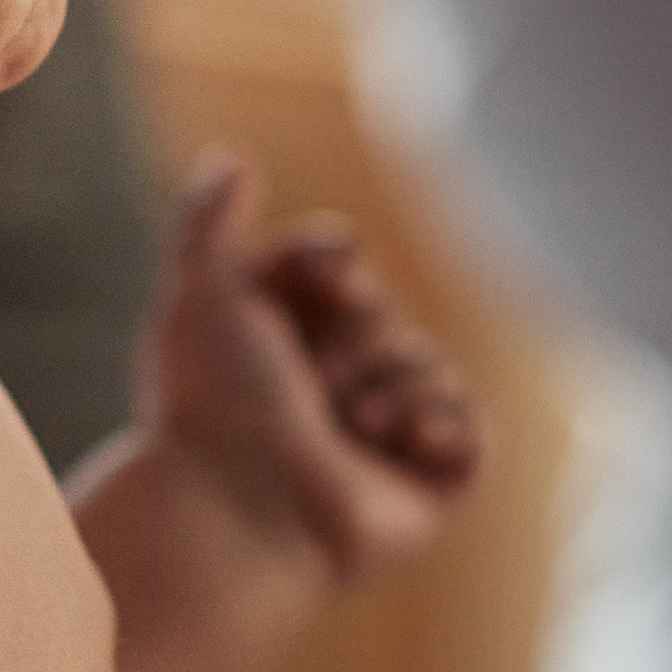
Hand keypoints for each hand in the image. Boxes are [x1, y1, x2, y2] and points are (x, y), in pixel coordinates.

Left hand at [141, 152, 480, 586]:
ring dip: (391, 383)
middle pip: (387, 312)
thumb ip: (209, 223)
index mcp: (276, 345)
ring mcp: (380, 442)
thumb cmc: (209, 404)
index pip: (339, 266)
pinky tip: (399, 437)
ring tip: (347, 425)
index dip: (336, 264)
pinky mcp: (427, 488)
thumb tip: (232, 160)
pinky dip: (444, 425)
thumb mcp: (199, 292)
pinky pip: (473, 430)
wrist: (240, 511)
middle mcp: (327, 393)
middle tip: (314, 379)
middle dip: (358, 333)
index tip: (321, 274)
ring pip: (430, 365)